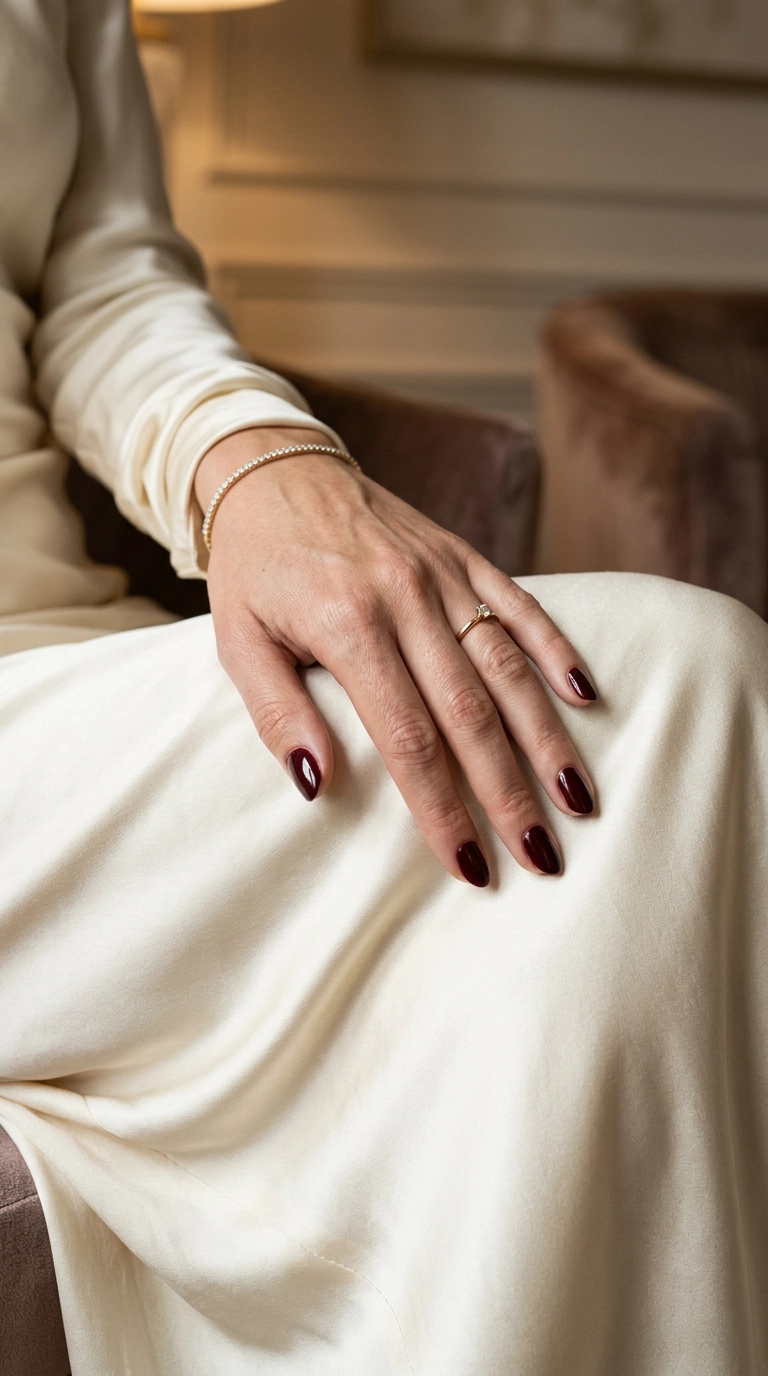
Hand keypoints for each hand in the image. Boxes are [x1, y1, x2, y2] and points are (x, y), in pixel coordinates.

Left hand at [195, 426, 597, 884]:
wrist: (274, 467)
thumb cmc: (254, 568)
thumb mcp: (237, 641)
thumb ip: (276, 713)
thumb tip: (319, 784)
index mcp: (347, 627)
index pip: (408, 739)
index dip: (442, 808)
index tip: (469, 865)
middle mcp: (405, 600)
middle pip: (471, 714)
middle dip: (510, 792)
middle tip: (543, 854)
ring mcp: (440, 575)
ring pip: (508, 666)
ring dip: (546, 738)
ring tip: (578, 798)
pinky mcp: (461, 556)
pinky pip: (519, 606)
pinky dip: (556, 650)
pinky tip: (587, 697)